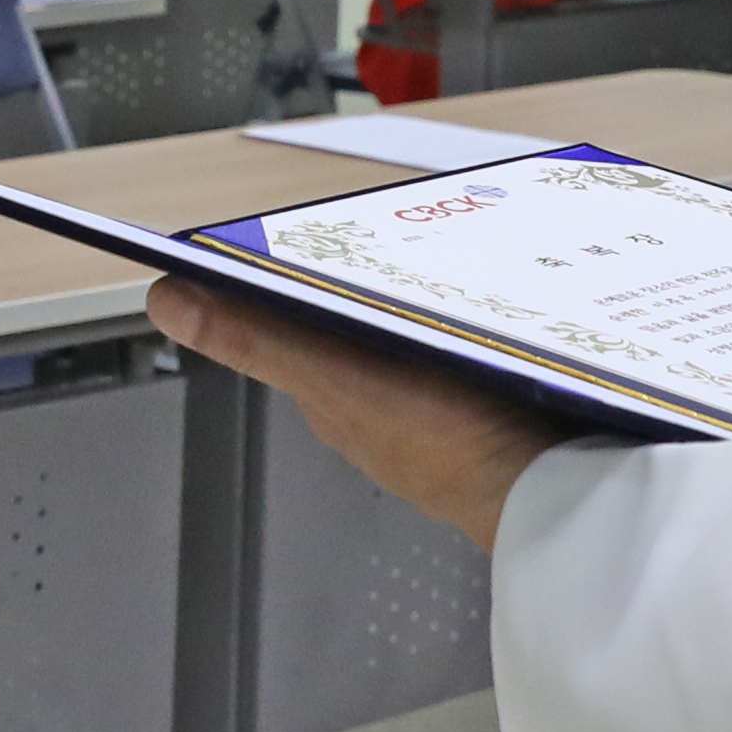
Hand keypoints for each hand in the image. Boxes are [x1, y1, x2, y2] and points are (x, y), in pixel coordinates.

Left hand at [148, 276, 596, 546]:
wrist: (563, 497)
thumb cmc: (450, 446)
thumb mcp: (337, 375)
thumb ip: (254, 338)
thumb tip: (168, 302)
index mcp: (343, 405)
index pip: (304, 328)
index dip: (305, 283)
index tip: (314, 236)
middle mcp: (390, 416)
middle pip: (369, 327)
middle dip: (380, 284)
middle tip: (406, 234)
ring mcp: (452, 415)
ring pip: (430, 338)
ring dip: (441, 304)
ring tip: (463, 263)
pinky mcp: (508, 410)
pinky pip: (488, 353)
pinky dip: (490, 329)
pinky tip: (511, 314)